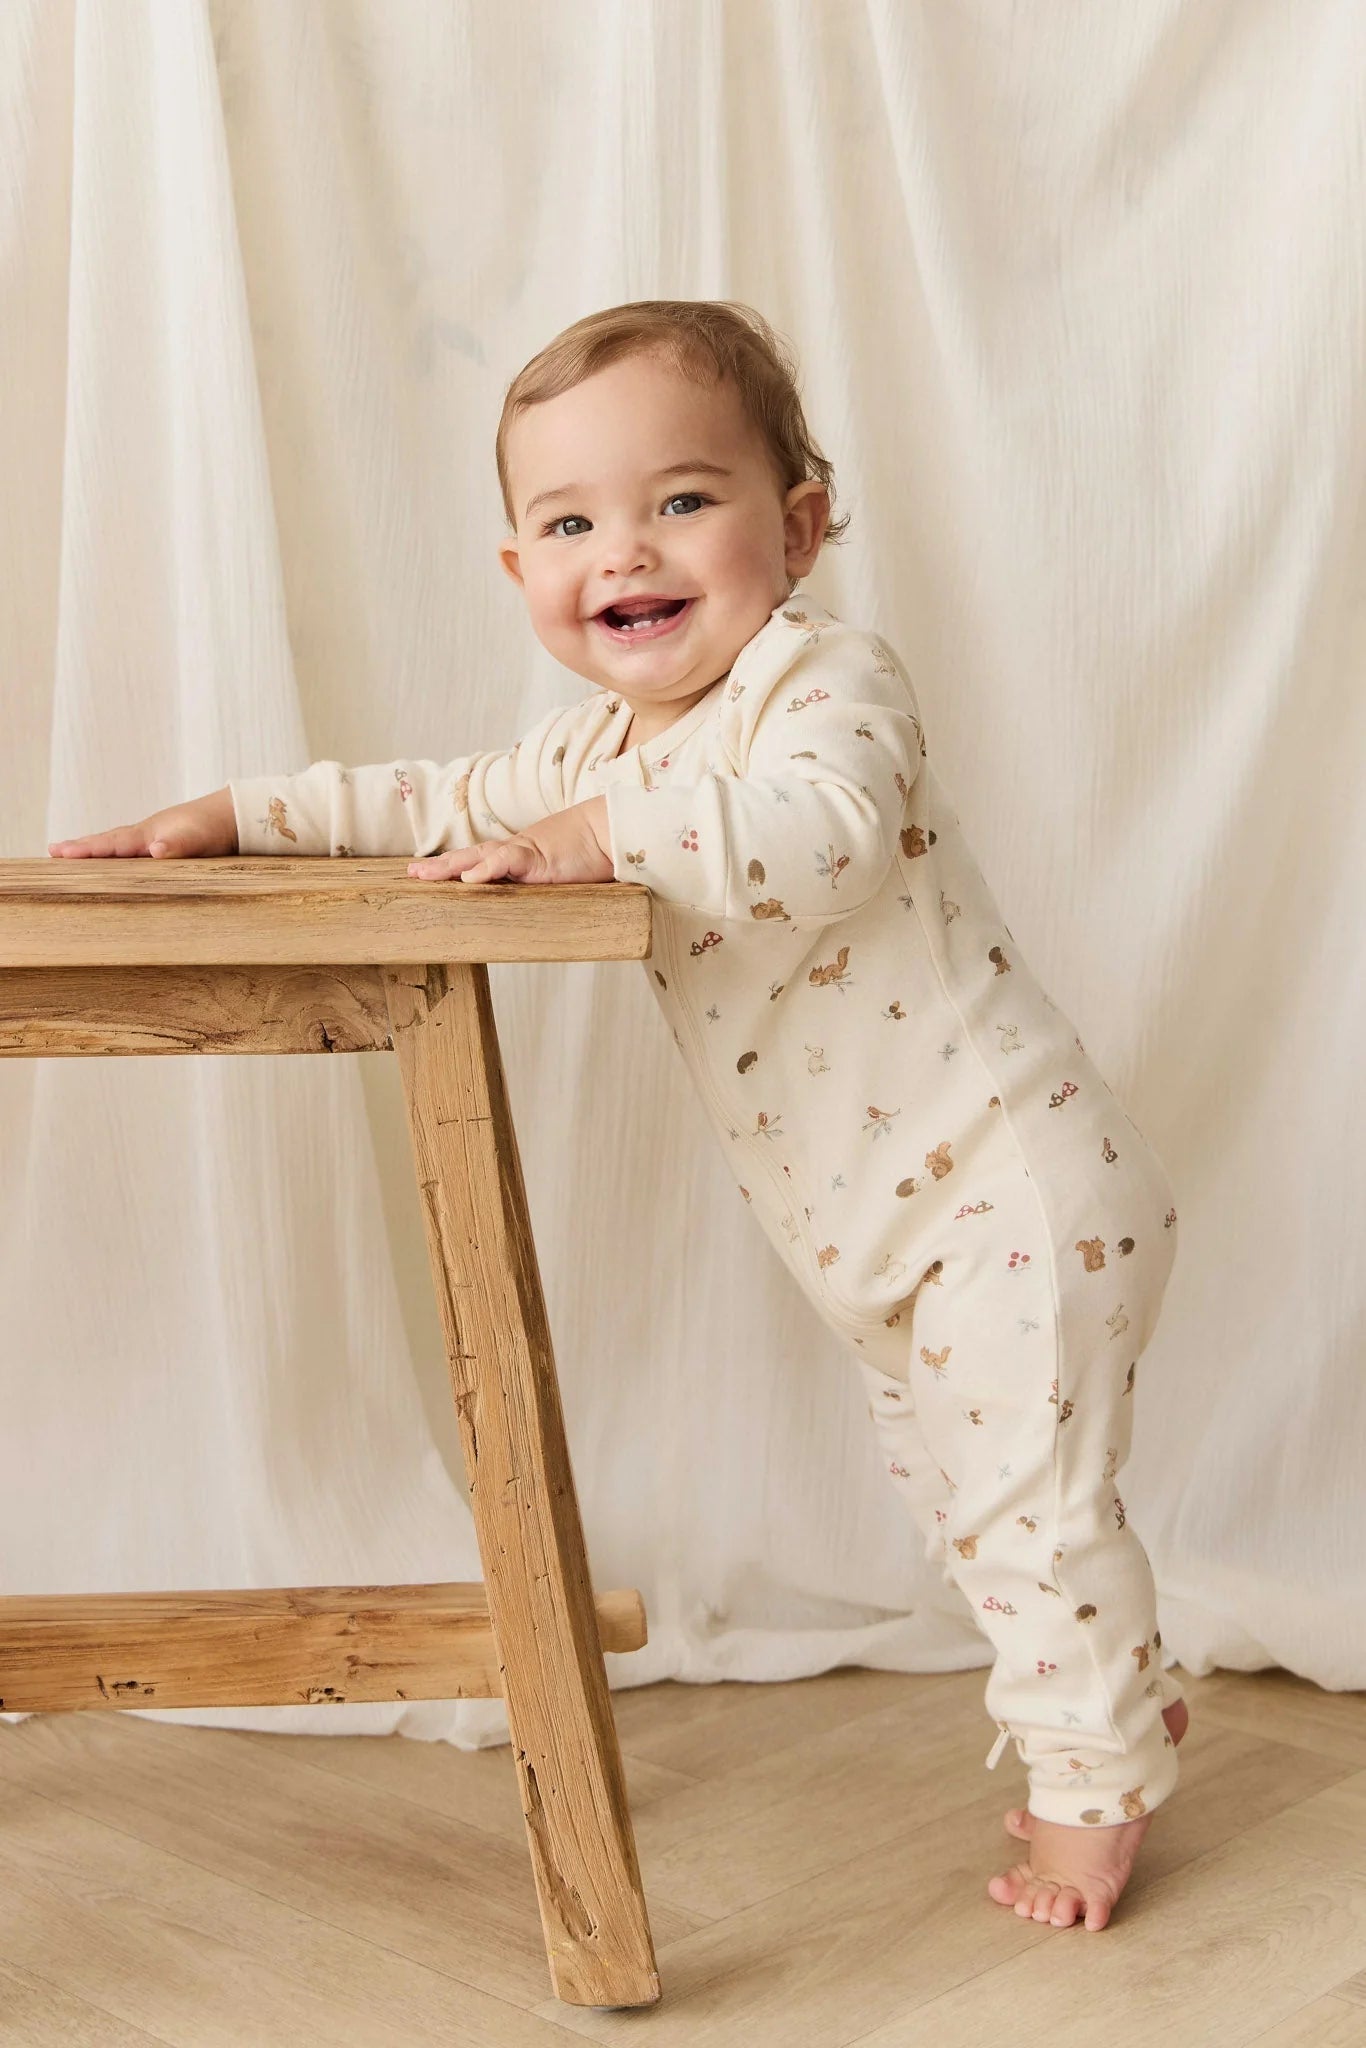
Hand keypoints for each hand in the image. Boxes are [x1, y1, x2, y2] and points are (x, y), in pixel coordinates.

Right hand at [48, 787, 238, 858]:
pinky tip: (107, 861)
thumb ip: (179, 846)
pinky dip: (111, 854)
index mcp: (149, 834)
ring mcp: (151, 838)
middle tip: (52, 851)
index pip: (112, 844)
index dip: (86, 850)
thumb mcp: (200, 840)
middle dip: (80, 847)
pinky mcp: (160, 845)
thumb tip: (156, 851)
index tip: (60, 852)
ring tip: (68, 854)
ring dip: (92, 849)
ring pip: (115, 844)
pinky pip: (128, 850)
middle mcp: (145, 834)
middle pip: (107, 841)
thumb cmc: (216, 829)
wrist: (232, 816)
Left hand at [407, 795, 613, 885]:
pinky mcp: (539, 857)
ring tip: (424, 874)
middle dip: (440, 865)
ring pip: (480, 856)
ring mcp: (525, 851)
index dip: (455, 866)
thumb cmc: (594, 854)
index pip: (480, 861)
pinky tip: (469, 877)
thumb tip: (535, 910)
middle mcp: (516, 851)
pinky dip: (488, 868)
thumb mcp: (561, 876)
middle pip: (470, 855)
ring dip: (450, 865)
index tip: (429, 873)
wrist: (614, 831)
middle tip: (412, 873)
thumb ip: (543, 888)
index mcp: (520, 856)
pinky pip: (508, 860)